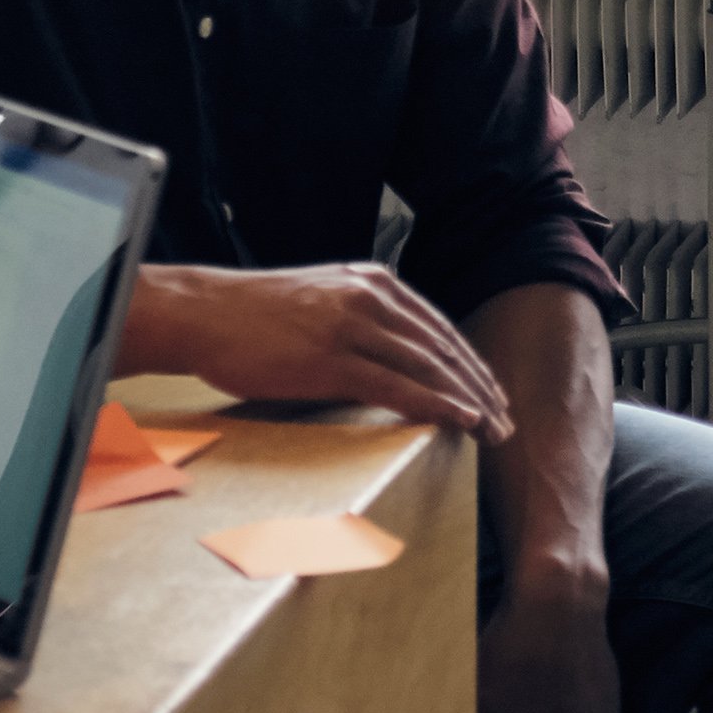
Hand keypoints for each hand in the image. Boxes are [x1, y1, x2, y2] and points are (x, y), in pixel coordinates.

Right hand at [120, 261, 519, 443]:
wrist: (204, 312)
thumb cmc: (254, 315)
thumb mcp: (322, 298)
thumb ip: (360, 318)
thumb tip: (390, 356)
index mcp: (373, 282)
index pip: (438, 328)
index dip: (471, 364)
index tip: (494, 394)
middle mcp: (372, 297)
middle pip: (443, 348)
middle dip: (481, 387)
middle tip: (508, 420)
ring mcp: (352, 325)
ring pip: (428, 367)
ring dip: (468, 401)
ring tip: (493, 430)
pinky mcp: (331, 358)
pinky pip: (397, 386)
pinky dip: (435, 405)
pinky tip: (459, 422)